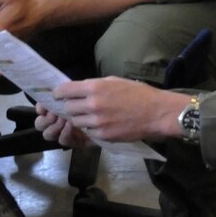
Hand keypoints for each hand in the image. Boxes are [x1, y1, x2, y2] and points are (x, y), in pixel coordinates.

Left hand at [36, 76, 189, 144]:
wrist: (156, 113)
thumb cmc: (139, 94)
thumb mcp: (115, 81)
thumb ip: (95, 85)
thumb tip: (79, 89)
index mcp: (95, 87)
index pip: (64, 90)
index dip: (59, 93)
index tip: (58, 95)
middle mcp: (92, 104)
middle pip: (68, 108)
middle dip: (71, 106)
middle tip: (78, 106)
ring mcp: (97, 122)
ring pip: (76, 121)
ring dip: (80, 118)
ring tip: (92, 116)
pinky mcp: (103, 135)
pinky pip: (88, 132)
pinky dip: (92, 129)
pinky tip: (103, 124)